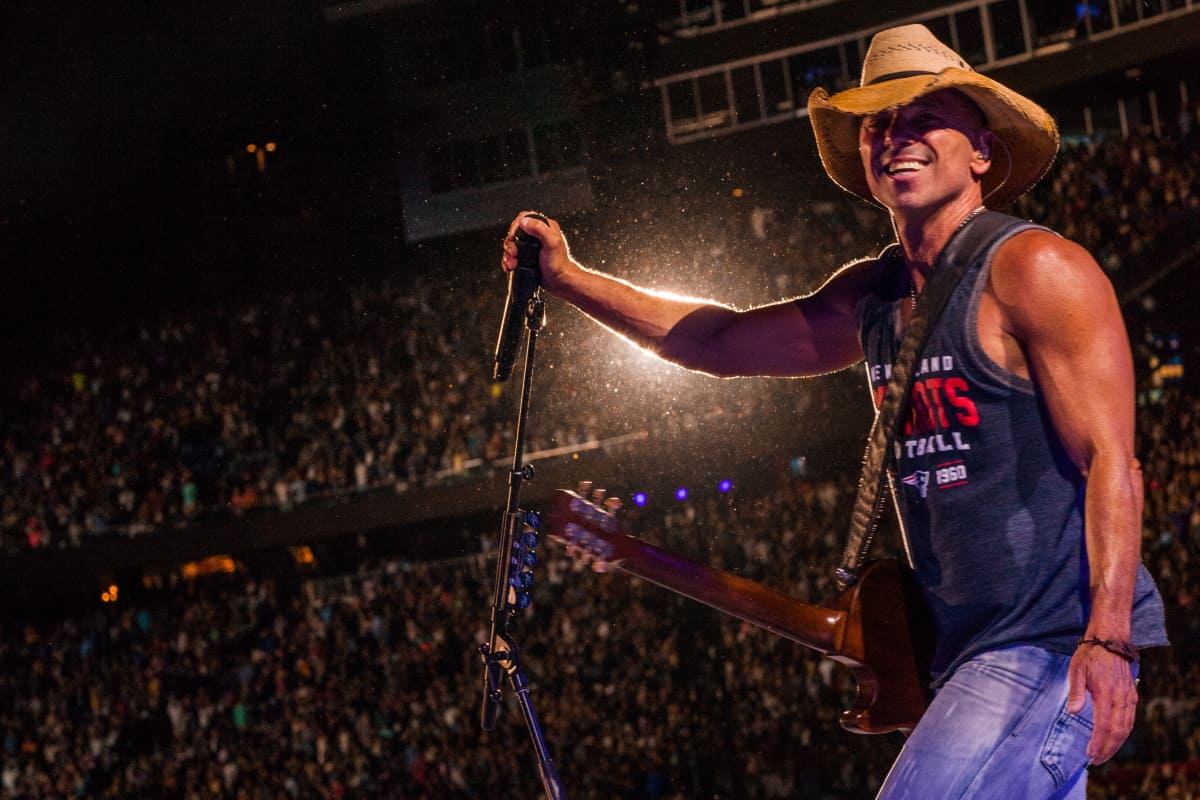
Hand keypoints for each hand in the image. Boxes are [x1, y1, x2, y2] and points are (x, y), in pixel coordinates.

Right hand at [501, 212, 576, 294]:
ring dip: (508, 255)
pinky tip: (510, 266)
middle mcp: (537, 235)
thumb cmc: (559, 264)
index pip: (525, 217)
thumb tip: (525, 221)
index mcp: (545, 227)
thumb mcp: (552, 242)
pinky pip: (512, 256)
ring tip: (513, 263)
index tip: (514, 236)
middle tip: (514, 253)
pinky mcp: (526, 257)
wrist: (559, 282)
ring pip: (511, 245)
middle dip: (510, 244)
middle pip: (515, 232)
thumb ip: (540, 229)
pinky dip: (508, 261)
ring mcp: (530, 247)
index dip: (516, 226)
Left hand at [1066, 642, 1137, 763]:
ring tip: (1104, 754)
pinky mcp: (1132, 695)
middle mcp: (1121, 698)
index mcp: (1106, 694)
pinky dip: (1123, 733)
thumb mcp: (1076, 670)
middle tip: (1097, 760)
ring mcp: (1129, 697)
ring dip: (1116, 744)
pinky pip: (1130, 719)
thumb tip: (1073, 712)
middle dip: (1108, 749)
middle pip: (1118, 732)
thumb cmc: (1089, 654)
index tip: (1090, 754)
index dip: (1098, 743)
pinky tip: (1114, 739)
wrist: (1110, 639)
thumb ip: (1076, 692)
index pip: (1104, 726)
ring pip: (1126, 728)